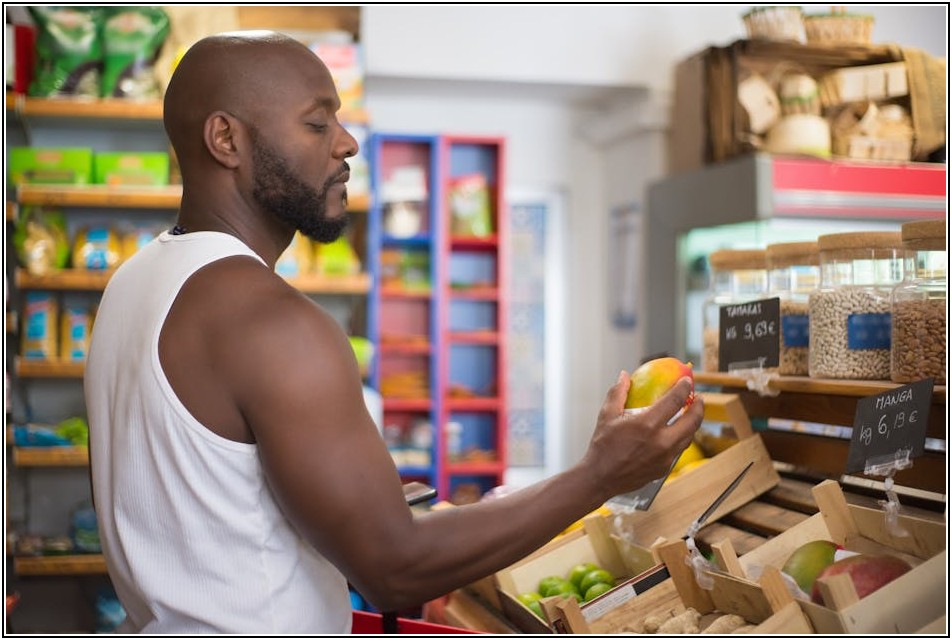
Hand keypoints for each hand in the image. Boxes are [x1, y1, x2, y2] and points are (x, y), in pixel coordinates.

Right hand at [580, 370, 703, 499]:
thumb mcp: (606, 415)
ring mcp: (665, 457)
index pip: (675, 400)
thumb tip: (624, 376)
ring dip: (693, 424)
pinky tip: (676, 433)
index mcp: (647, 424)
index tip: (687, 381)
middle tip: (698, 398)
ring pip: (689, 437)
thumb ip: (618, 392)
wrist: (601, 477)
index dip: (684, 388)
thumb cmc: (602, 446)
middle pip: (692, 420)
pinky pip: (679, 450)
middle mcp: (661, 441)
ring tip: (691, 415)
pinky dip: (681, 438)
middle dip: (699, 407)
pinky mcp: (665, 468)